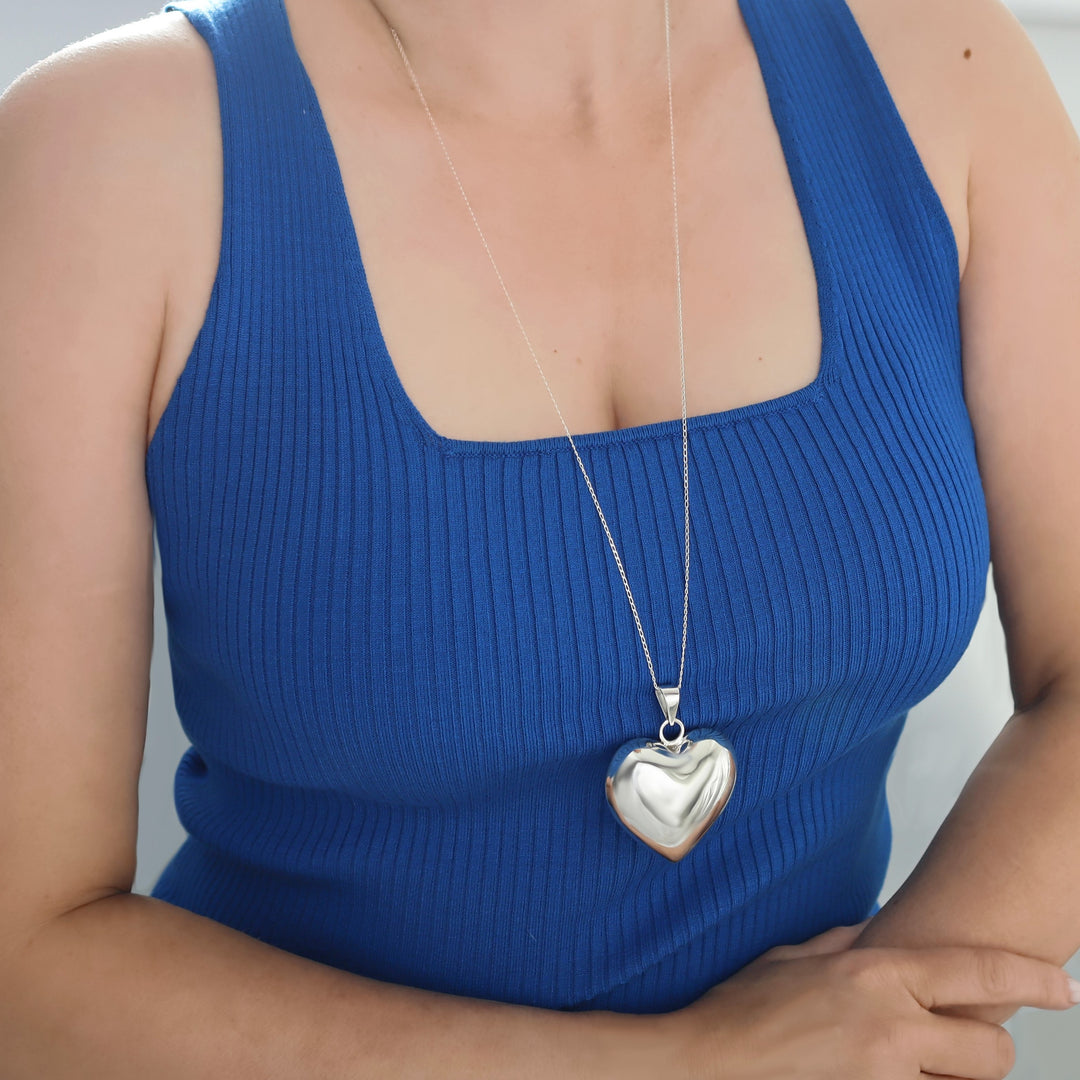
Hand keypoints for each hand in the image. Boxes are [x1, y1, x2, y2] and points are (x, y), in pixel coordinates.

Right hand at [662, 921, 1077, 1078]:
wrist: (709, 1065)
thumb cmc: (745, 1009)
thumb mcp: (797, 957)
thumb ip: (847, 945)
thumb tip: (879, 934)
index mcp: (875, 974)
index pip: (978, 971)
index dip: (1032, 979)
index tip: (1063, 988)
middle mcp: (892, 1026)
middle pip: (992, 1051)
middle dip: (986, 1053)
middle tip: (958, 1050)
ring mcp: (885, 1079)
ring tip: (910, 1066)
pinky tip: (883, 1078)